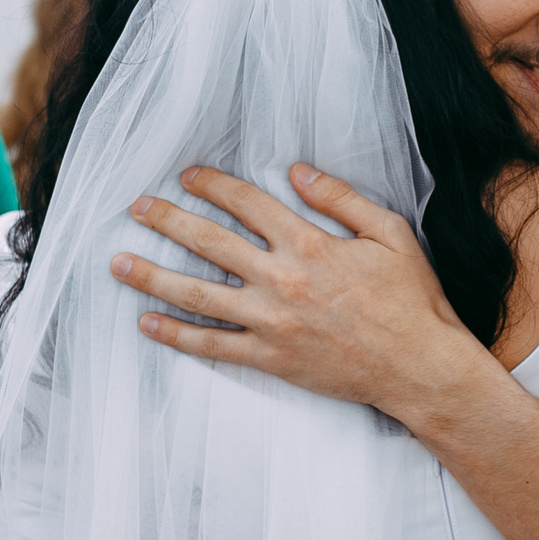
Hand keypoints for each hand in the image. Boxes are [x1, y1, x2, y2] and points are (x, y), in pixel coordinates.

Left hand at [114, 165, 492, 422]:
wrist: (420, 367)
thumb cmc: (412, 300)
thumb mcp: (390, 234)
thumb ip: (341, 199)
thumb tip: (297, 172)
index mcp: (310, 245)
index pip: (248, 204)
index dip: (213, 185)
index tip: (186, 176)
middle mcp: (282, 280)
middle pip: (210, 242)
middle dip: (168, 221)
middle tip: (136, 208)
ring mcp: (272, 323)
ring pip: (199, 294)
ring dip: (153, 276)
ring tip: (118, 263)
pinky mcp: (271, 358)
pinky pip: (213, 346)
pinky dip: (177, 335)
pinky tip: (148, 323)